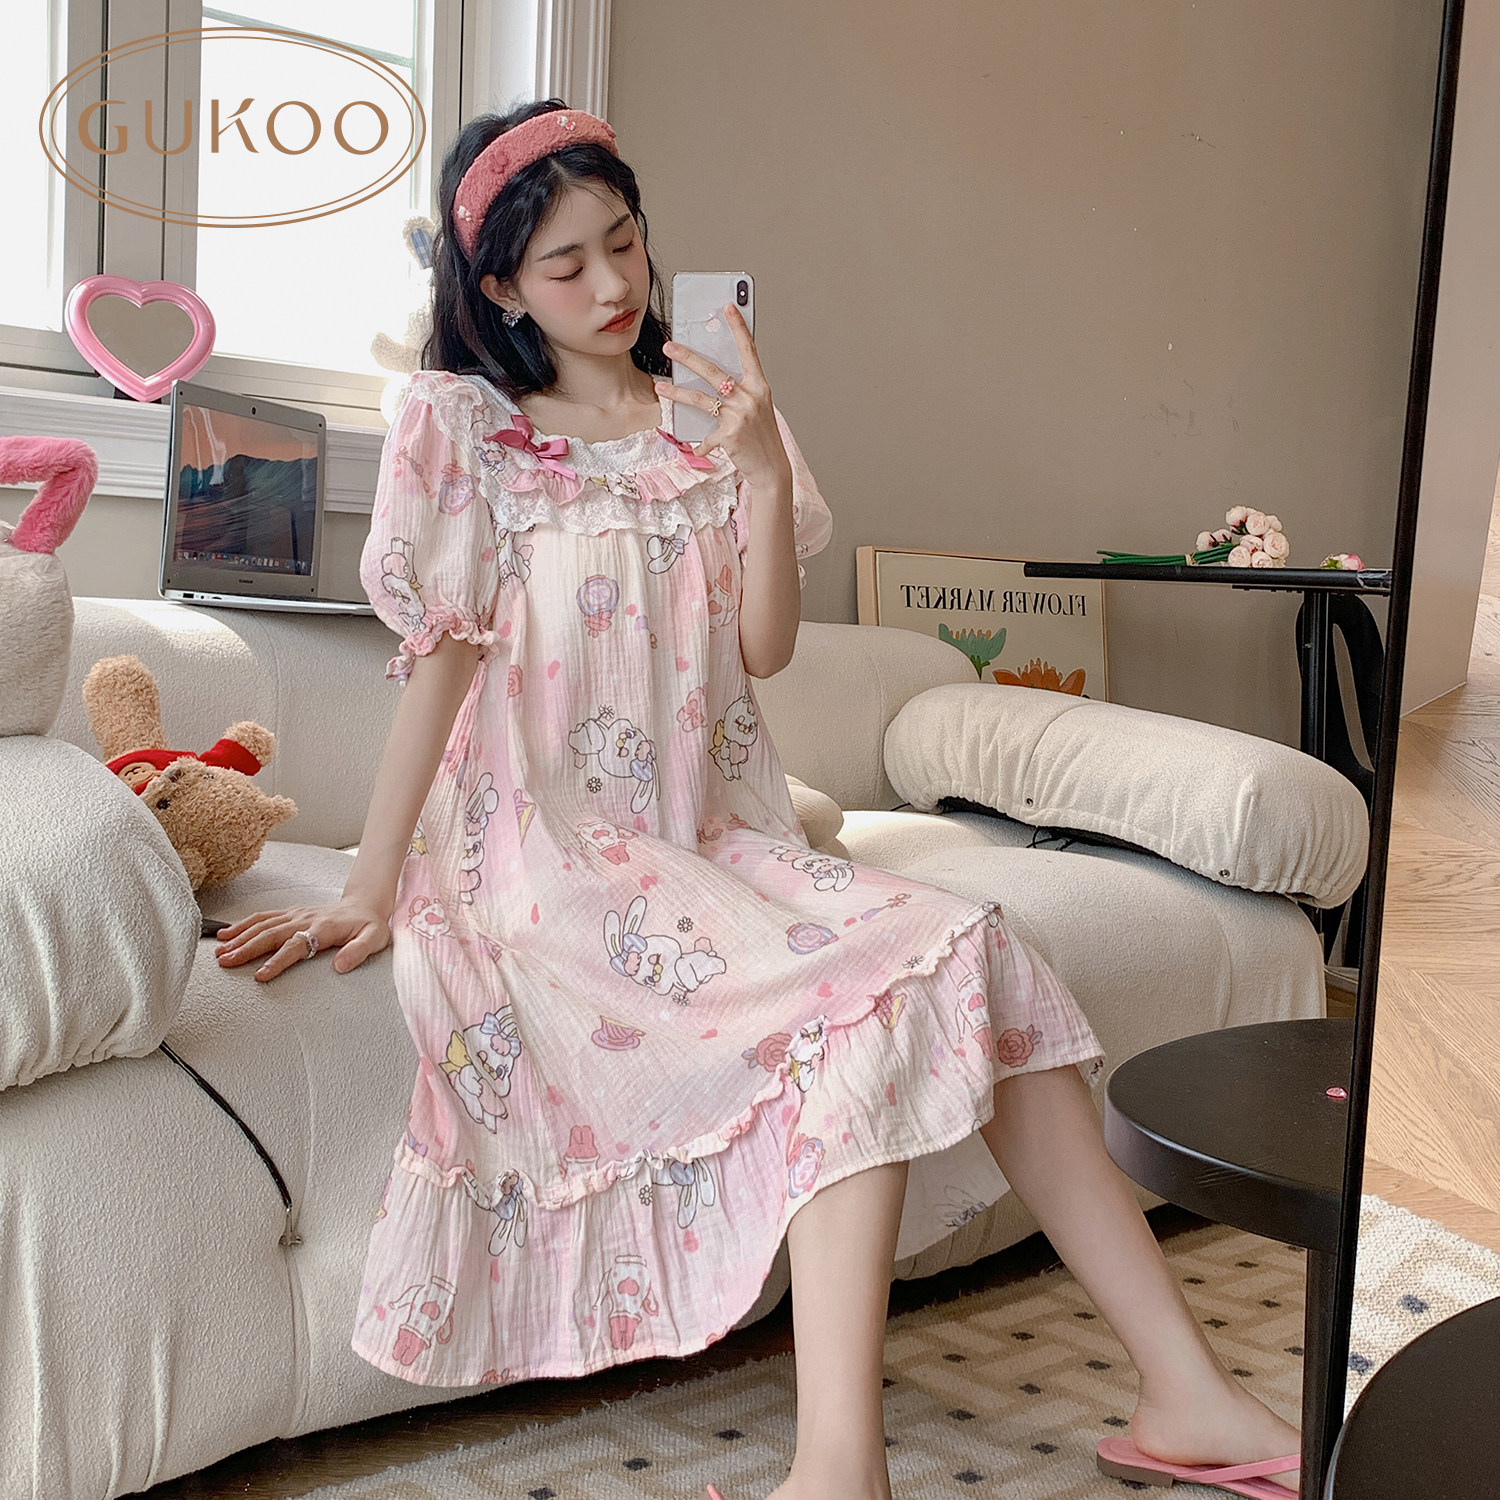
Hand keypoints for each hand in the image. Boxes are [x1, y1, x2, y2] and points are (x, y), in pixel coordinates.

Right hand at [213, 896, 392, 981]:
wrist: (365, 905)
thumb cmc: (369, 926)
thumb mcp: (375, 938)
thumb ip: (359, 951)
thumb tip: (340, 966)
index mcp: (324, 928)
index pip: (296, 945)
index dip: (278, 960)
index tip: (260, 975)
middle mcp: (305, 919)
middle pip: (272, 934)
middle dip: (247, 948)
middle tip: (226, 962)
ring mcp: (296, 914)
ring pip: (263, 925)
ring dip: (240, 938)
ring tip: (219, 952)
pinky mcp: (290, 913)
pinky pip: (263, 917)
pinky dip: (243, 925)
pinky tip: (226, 934)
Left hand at [656, 304, 792, 491]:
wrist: (772, 468)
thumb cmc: (762, 437)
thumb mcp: (756, 409)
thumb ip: (738, 392)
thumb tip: (711, 380)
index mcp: (759, 386)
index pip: (748, 351)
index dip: (738, 327)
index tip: (727, 306)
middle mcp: (750, 397)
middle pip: (713, 371)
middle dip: (688, 357)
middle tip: (669, 346)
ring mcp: (740, 416)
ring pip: (700, 399)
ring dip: (676, 393)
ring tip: (660, 388)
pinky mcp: (730, 435)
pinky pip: (706, 437)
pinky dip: (701, 445)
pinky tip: (698, 449)